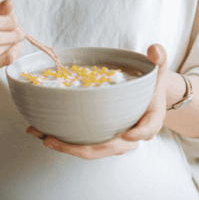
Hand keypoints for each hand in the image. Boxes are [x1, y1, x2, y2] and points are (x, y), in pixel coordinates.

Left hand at [26, 43, 168, 158]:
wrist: (147, 100)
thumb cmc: (150, 86)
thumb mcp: (157, 71)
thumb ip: (158, 59)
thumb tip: (155, 49)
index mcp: (149, 122)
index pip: (146, 130)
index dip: (137, 134)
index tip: (128, 134)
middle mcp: (131, 137)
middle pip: (109, 148)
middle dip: (80, 147)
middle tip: (53, 139)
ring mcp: (114, 142)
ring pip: (91, 150)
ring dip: (65, 146)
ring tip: (40, 135)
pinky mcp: (100, 140)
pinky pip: (82, 145)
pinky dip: (63, 142)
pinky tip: (42, 132)